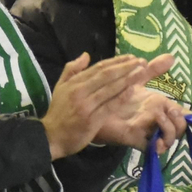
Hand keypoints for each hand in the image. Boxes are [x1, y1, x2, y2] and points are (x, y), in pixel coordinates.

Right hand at [42, 53, 176, 157]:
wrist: (50, 137)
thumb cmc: (58, 112)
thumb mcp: (60, 87)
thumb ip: (72, 69)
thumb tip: (86, 55)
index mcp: (75, 82)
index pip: (99, 68)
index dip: (116, 61)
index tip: (131, 57)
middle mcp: (80, 90)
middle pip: (107, 75)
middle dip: (126, 67)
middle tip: (141, 62)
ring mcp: (86, 105)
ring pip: (110, 89)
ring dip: (127, 79)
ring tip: (141, 72)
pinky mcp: (92, 120)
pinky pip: (109, 106)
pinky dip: (121, 97)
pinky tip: (132, 90)